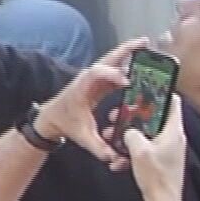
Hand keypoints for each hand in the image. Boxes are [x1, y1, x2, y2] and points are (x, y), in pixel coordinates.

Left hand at [38, 39, 146, 163]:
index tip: (128, 80)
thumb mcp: (82, 137)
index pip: (98, 73)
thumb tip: (113, 156)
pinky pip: (115, 69)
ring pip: (113, 60)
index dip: (113, 74)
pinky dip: (128, 63)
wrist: (53, 118)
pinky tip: (142, 63)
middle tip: (144, 43)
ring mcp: (95, 78)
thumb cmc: (66, 123)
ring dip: (129, 52)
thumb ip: (98, 147)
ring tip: (147, 46)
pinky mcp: (100, 81)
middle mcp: (89, 78)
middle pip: (109, 58)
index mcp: (83, 87)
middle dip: (126, 50)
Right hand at [123, 94, 186, 200]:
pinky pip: (146, 151)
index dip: (161, 92)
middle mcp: (174, 138)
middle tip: (121, 115)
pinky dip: (133, 153)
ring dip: (131, 136)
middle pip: (156, 118)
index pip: (173, 102)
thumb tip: (129, 131)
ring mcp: (168, 150)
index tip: (146, 88)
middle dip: (136, 117)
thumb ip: (132, 134)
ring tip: (114, 138)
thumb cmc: (156, 176)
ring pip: (148, 135)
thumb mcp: (139, 150)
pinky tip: (119, 161)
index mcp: (173, 131)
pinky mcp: (162, 162)